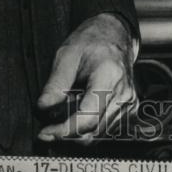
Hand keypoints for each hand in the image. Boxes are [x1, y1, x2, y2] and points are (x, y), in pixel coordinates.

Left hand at [37, 13, 137, 143]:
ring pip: (98, 135)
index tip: (44, 133)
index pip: (87, 117)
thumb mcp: (66, 56)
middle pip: (92, 131)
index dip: (64, 131)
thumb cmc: (91, 42)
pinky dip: (88, 129)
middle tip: (46, 128)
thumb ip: (54, 85)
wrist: (115, 36)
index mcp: (109, 76)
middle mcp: (123, 94)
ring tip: (63, 114)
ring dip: (76, 132)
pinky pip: (105, 131)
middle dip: (66, 135)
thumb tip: (42, 111)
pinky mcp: (129, 111)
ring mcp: (129, 104)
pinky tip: (78, 113)